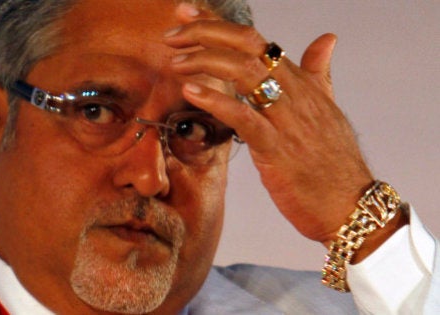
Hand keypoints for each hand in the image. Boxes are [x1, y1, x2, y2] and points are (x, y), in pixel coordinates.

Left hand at [164, 4, 381, 247]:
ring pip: (246, 74)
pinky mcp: (278, 150)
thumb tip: (327, 39)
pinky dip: (217, 101)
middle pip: (249, 47)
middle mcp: (295, 94)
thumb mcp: (327, 110)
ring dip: (206, 62)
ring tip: (176, 61)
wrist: (351, 206)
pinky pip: (245, 118)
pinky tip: (191, 92)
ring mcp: (287, 120)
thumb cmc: (334, 162)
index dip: (219, 23)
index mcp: (301, 83)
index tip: (187, 12)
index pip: (257, 40)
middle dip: (207, 33)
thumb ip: (318, 73)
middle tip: (173, 34)